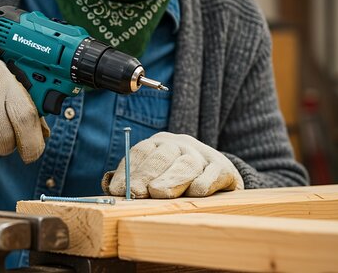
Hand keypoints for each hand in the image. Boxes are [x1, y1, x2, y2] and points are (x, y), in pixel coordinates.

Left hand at [102, 132, 242, 197]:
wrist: (220, 176)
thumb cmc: (179, 180)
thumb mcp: (156, 177)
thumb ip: (135, 182)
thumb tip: (112, 190)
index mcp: (160, 144)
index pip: (140, 153)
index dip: (128, 171)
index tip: (118, 190)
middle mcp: (181, 145)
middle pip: (162, 155)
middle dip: (147, 174)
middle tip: (138, 192)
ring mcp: (204, 155)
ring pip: (187, 164)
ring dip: (172, 179)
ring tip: (159, 193)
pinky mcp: (225, 169)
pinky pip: (214, 173)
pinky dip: (205, 182)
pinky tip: (196, 192)